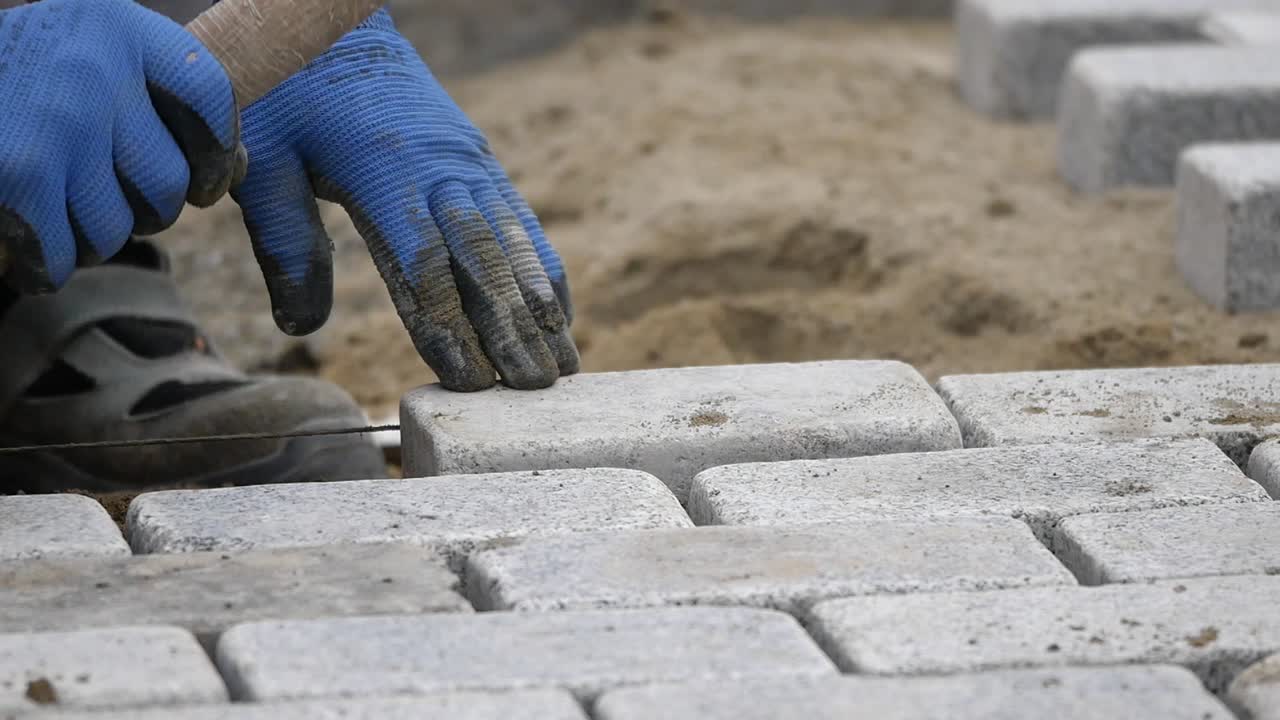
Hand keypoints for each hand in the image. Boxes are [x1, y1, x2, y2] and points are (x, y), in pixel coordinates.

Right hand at [0, 0, 241, 291]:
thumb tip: (241, 168)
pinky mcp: (19, 170)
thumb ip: (159, 100)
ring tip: (61, 209)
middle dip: (146, 210)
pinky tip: (32, 248)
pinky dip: (47, 266)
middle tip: (107, 196)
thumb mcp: (92, 58)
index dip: (217, 156)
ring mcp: (57, 118)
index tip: (202, 184)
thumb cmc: (22, 80)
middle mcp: (94, 65)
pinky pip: (62, 254)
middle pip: (167, 182)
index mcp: (121, 27)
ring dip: (92, 238)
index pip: (211, 97)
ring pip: (116, 227)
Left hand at [230, 7, 577, 391]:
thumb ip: (282, 242)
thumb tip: (301, 327)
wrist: (335, 22)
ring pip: (515, 240)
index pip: (424, 261)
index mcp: (382, 168)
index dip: (449, 324)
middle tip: (534, 388)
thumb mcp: (262, 161)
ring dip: (541, 305)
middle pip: (484, 258)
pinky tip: (559, 313)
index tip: (469, 379)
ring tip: (564, 365)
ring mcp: (468, 161)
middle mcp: (438, 165)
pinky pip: (521, 220)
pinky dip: (543, 269)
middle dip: (511, 328)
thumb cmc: (289, 91)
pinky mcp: (480, 160)